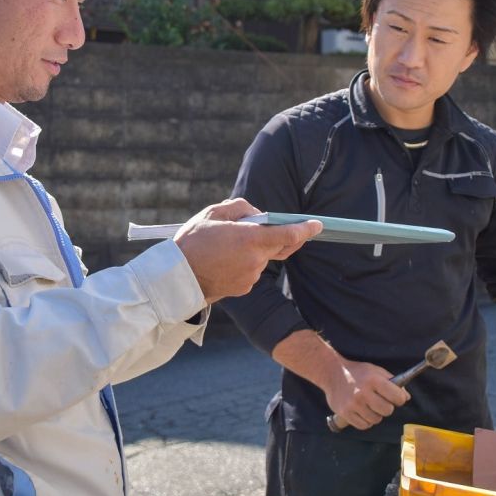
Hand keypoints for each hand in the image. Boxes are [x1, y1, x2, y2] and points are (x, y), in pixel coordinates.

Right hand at [174, 198, 321, 302]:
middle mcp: (256, 259)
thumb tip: (256, 214)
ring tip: (226, 246)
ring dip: (254, 249)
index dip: (305, 229)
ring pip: (263, 257)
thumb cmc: (193, 242)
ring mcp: (252, 276)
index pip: (289, 234)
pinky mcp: (245, 288)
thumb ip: (240, 207)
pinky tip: (224, 260)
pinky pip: (252, 271)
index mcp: (251, 238)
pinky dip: (245, 263)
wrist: (178, 278)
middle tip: (258, 228)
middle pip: (279, 246)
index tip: (317, 225)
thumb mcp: (213, 213)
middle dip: (276, 235)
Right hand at [323, 358, 410, 430]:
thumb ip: (392, 381)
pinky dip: (365, 421)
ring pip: (376, 420)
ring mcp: (353, 404)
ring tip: (369, 406)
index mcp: (373, 380)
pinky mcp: (345, 413)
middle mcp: (363, 392)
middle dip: (387, 407)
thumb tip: (406, 397)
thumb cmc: (357, 372)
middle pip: (388, 411)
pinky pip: (364, 425)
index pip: (398, 397)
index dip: (399, 398)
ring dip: (375, 415)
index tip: (396, 398)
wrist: (332, 373)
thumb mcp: (375, 370)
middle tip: (380, 401)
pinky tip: (362, 412)